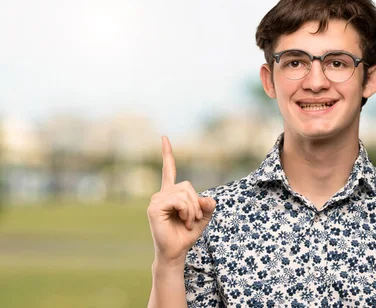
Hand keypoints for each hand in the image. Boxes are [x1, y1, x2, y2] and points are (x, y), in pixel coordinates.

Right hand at [147, 136, 215, 266]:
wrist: (176, 251)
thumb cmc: (187, 234)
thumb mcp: (203, 217)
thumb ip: (208, 205)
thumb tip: (207, 198)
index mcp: (171, 193)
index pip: (169, 169)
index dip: (167, 154)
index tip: (164, 137)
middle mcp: (162, 194)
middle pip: (187, 186)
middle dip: (196, 203)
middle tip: (194, 218)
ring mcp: (156, 200)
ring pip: (185, 193)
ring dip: (192, 209)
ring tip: (188, 221)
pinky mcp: (154, 208)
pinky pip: (179, 201)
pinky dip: (187, 211)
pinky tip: (183, 221)